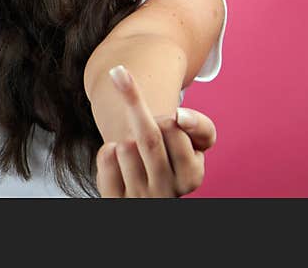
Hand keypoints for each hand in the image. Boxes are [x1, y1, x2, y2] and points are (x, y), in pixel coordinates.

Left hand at [95, 65, 216, 197]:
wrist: (143, 177)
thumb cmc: (170, 152)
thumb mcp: (195, 141)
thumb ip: (201, 126)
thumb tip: (182, 117)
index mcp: (191, 178)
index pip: (173, 127)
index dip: (164, 116)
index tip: (163, 122)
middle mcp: (167, 193)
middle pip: (149, 138)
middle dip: (138, 115)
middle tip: (138, 111)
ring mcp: (139, 197)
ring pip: (126, 147)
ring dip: (126, 139)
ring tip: (134, 150)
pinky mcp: (113, 196)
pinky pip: (107, 158)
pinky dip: (109, 149)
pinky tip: (120, 161)